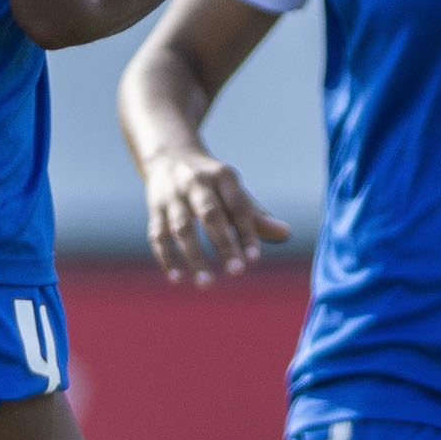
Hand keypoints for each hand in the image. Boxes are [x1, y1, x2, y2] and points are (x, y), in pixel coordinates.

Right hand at [140, 142, 288, 284]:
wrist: (169, 156)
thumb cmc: (211, 183)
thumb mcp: (233, 190)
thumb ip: (255, 215)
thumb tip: (286, 234)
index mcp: (222, 176)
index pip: (238, 206)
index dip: (247, 232)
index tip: (254, 259)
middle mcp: (196, 182)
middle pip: (210, 214)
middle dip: (224, 244)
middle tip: (237, 272)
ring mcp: (172, 195)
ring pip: (182, 228)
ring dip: (194, 257)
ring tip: (207, 283)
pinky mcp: (154, 208)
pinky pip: (159, 235)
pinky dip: (167, 257)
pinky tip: (177, 278)